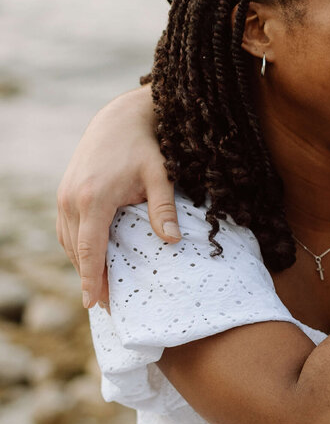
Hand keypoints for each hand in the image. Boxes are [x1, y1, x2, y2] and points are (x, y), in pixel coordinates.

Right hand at [56, 87, 178, 309]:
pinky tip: (92, 260)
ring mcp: (64, 196)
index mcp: (94, 198)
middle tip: (107, 305)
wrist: (119, 118)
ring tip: (100, 288)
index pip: (90, 250)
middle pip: (77, 251)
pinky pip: (66, 230)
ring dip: (82, 265)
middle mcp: (71, 199)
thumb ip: (163, 208)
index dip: (92, 280)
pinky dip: (77, 248)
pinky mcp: (64, 193)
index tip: (93, 304)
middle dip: (90, 279)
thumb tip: (173, 241)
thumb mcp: (159, 175)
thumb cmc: (143, 145)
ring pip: (68, 242)